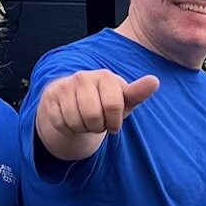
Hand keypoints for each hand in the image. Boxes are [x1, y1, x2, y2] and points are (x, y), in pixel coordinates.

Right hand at [41, 69, 160, 136]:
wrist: (73, 100)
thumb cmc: (105, 102)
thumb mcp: (123, 101)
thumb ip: (137, 93)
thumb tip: (154, 81)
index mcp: (106, 76)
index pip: (114, 106)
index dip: (114, 122)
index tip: (114, 123)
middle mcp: (83, 77)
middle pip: (93, 116)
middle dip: (98, 127)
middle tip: (98, 123)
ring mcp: (65, 86)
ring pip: (75, 121)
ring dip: (82, 128)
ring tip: (85, 121)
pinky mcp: (50, 98)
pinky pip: (60, 123)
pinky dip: (68, 129)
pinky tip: (71, 120)